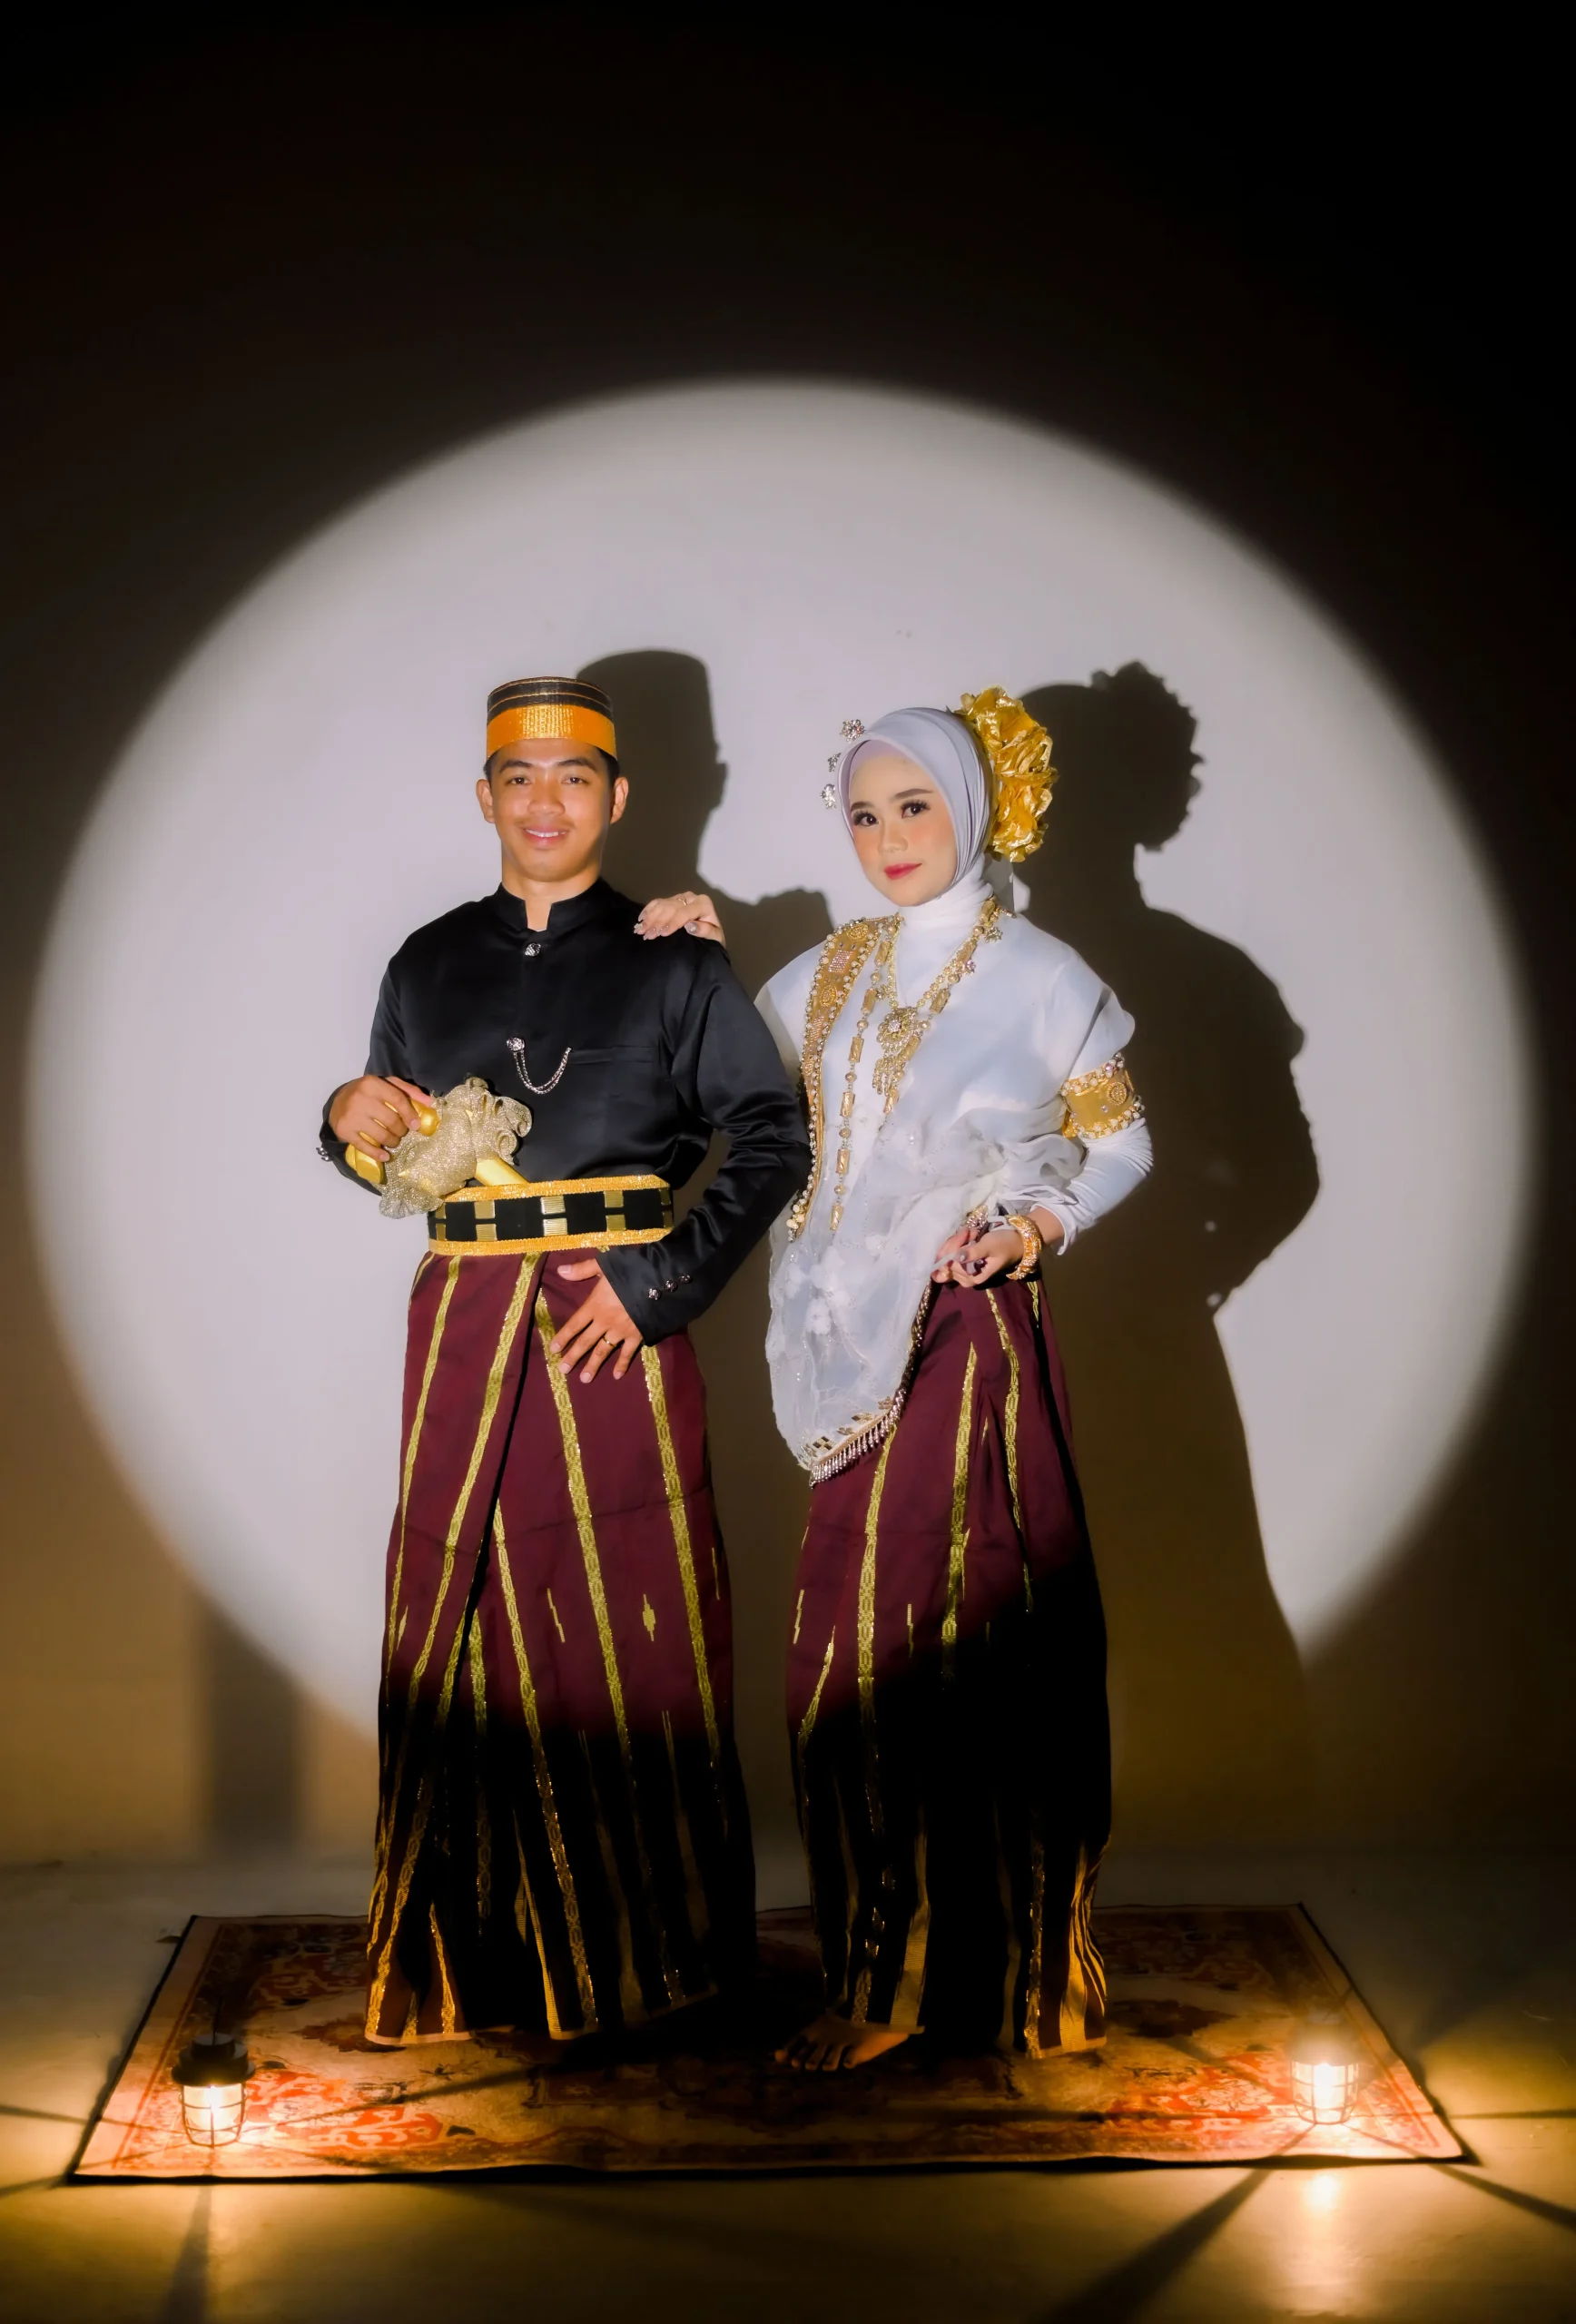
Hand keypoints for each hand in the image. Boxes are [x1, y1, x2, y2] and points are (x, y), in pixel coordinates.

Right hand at [327, 1074, 434, 1161]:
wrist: (337, 1101)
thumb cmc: (368, 1093)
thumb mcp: (386, 1084)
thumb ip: (408, 1090)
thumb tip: (430, 1102)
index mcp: (372, 1084)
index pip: (398, 1100)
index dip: (410, 1114)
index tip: (416, 1125)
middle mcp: (361, 1099)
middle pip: (391, 1121)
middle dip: (401, 1130)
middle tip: (401, 1132)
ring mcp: (352, 1116)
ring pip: (381, 1136)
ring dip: (392, 1142)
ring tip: (393, 1141)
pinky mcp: (345, 1131)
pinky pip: (365, 1147)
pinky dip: (377, 1154)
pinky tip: (385, 1156)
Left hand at [550, 1258, 642, 1382]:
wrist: (658, 1282)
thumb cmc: (630, 1271)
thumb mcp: (604, 1265)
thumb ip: (582, 1269)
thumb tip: (560, 1270)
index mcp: (595, 1305)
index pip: (574, 1324)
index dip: (563, 1337)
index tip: (553, 1350)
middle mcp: (605, 1321)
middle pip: (585, 1342)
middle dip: (573, 1356)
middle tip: (563, 1370)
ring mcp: (621, 1331)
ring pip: (603, 1351)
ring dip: (593, 1365)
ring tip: (584, 1379)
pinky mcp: (637, 1335)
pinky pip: (628, 1353)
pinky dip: (623, 1364)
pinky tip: (617, 1375)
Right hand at [634, 891, 725, 943]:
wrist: (710, 936)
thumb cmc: (712, 938)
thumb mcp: (714, 938)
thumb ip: (706, 931)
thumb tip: (690, 926)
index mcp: (703, 904)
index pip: (685, 912)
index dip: (673, 922)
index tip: (663, 933)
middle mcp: (691, 898)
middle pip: (671, 908)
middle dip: (658, 922)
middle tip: (647, 935)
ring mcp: (680, 898)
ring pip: (662, 905)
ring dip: (650, 918)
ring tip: (641, 931)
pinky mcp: (671, 900)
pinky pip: (657, 903)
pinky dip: (648, 911)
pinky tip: (641, 920)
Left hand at [931, 1221, 1022, 1286]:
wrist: (1015, 1243)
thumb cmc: (1004, 1245)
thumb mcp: (989, 1247)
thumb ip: (973, 1253)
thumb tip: (956, 1257)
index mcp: (972, 1278)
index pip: (951, 1264)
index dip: (954, 1247)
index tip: (965, 1234)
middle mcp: (964, 1278)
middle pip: (946, 1260)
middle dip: (956, 1242)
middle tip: (969, 1231)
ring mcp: (962, 1270)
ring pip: (946, 1255)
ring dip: (957, 1240)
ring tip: (972, 1232)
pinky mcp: (961, 1262)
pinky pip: (950, 1252)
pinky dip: (957, 1241)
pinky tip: (969, 1235)